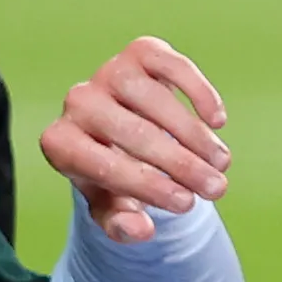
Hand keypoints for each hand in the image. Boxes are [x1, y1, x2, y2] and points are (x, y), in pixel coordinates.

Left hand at [43, 35, 231, 242]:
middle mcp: (78, 102)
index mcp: (60, 143)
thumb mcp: (113, 205)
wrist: (120, 130)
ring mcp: (108, 72)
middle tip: (217, 188)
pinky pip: (172, 65)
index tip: (187, 204)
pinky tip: (217, 121)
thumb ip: (120, 223)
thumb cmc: (114, 173)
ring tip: (221, 163)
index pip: (103, 166)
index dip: (148, 186)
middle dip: (180, 164)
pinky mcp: (140, 52)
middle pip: (134, 134)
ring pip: (155, 100)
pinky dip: (198, 91)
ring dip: (194, 135)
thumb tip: (140, 230)